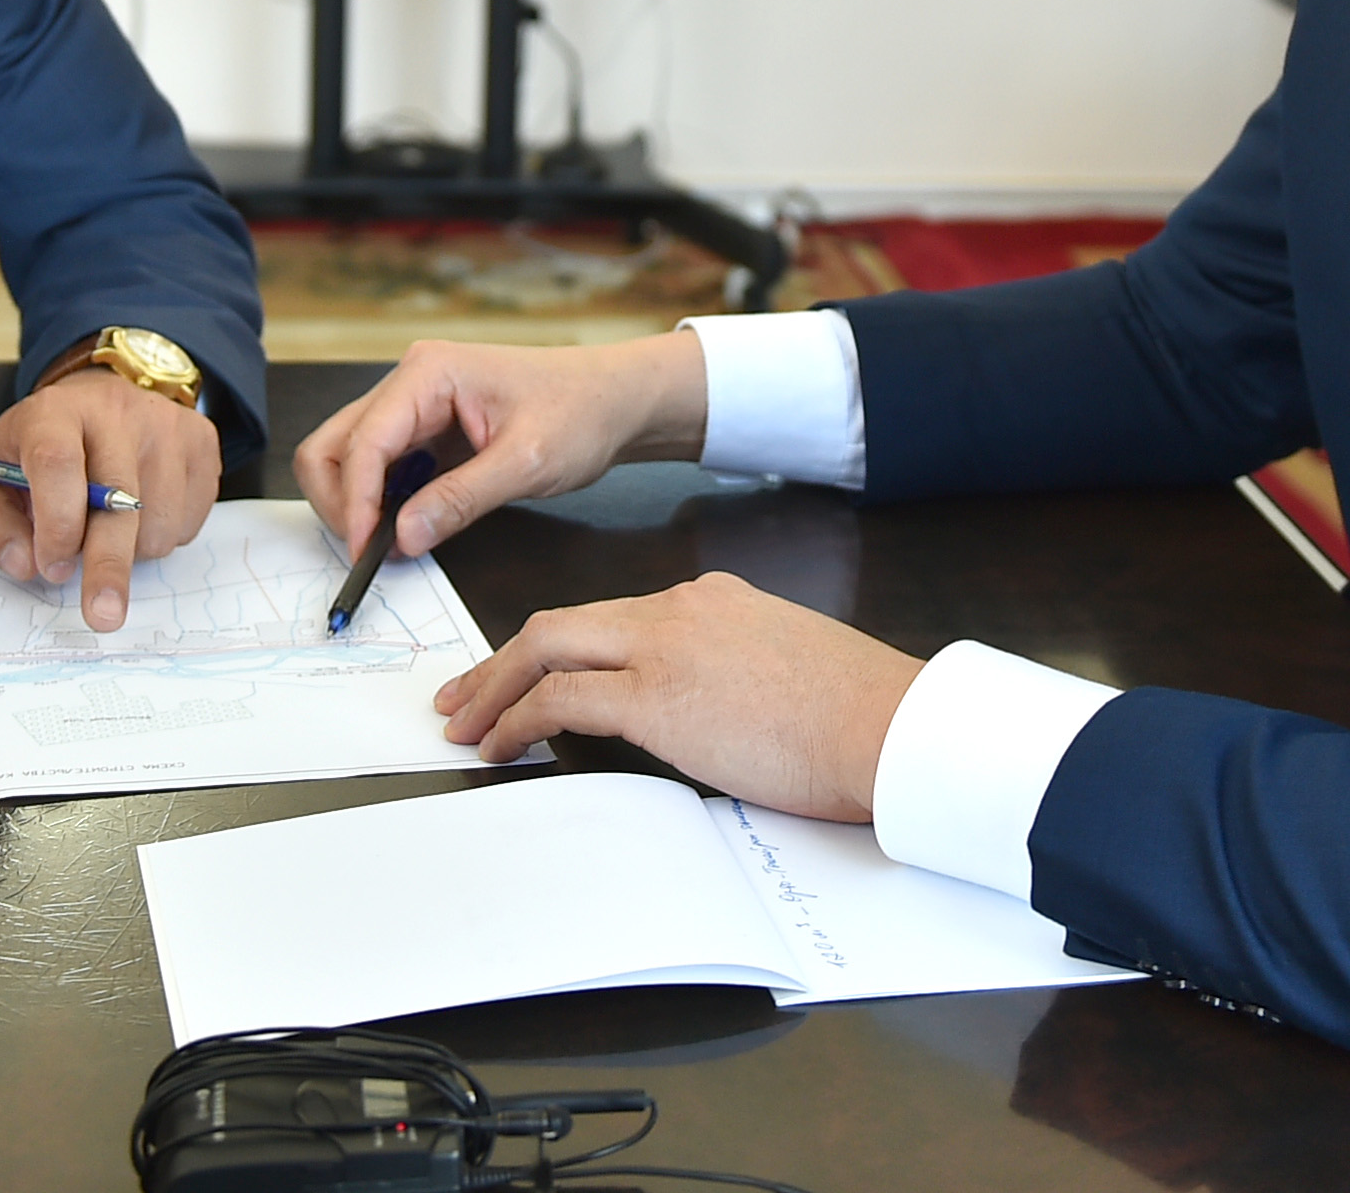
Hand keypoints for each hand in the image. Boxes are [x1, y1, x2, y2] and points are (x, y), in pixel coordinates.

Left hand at [0, 366, 223, 631]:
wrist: (98, 402)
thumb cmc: (40, 450)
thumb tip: (25, 566)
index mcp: (53, 413)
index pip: (57, 462)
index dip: (56, 523)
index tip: (52, 569)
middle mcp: (115, 410)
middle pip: (119, 498)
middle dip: (108, 565)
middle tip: (101, 614)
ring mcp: (166, 424)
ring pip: (158, 521)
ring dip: (131, 551)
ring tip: (107, 527)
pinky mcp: (201, 442)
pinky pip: (189, 521)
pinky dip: (162, 536)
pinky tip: (141, 513)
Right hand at [295, 332, 709, 558]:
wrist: (615, 400)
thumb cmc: (582, 412)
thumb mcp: (528, 462)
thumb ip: (461, 500)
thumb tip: (402, 537)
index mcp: (429, 372)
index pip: (364, 442)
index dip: (356, 502)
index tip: (367, 553)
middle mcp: (410, 381)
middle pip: (333, 446)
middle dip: (341, 503)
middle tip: (369, 554)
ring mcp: (413, 405)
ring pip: (346, 458)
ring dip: (356, 506)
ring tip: (390, 546)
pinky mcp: (423, 431)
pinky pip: (378, 469)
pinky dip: (379, 503)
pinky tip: (407, 529)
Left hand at [438, 572, 920, 822]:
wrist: (887, 723)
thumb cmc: (856, 715)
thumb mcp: (786, 671)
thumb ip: (733, 675)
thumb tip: (703, 714)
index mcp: (711, 602)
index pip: (613, 619)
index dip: (558, 652)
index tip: (530, 677)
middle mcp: (679, 610)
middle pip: (561, 624)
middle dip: (500, 661)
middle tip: (463, 695)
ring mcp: (664, 647)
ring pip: (546, 648)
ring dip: (494, 690)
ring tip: (464, 726)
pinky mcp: (657, 697)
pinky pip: (561, 699)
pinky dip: (518, 719)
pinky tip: (501, 746)